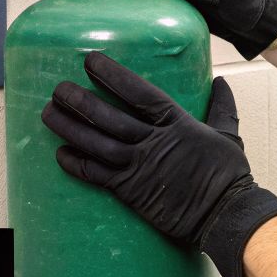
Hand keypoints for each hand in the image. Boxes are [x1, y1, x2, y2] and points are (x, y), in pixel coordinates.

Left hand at [41, 51, 276, 276]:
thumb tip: (221, 81)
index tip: (90, 61)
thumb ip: (221, 106)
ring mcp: (139, 166)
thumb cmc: (229, 175)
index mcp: (176, 122)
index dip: (112, 75)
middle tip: (58, 89)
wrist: (225, 214)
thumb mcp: (227, 134)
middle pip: (109, 116)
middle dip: (80, 101)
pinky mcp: (131, 191)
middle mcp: (153, 141)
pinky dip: (76, 164)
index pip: (138, 92)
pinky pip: (97, 175)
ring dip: (69, 128)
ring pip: (96, 143)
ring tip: (48, 113)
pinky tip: (59, 153)